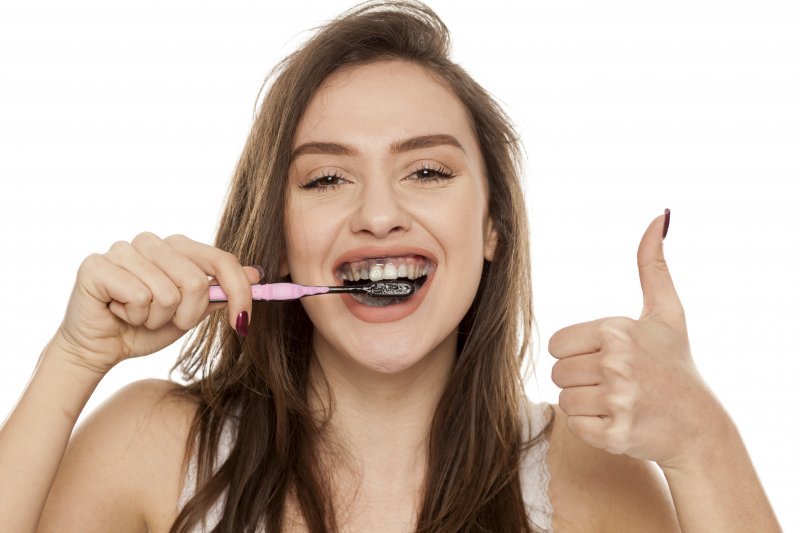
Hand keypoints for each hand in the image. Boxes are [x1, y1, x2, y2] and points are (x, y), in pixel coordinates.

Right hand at [52, 232, 261, 374]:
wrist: (100, 348)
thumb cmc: (145, 328)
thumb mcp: (191, 314)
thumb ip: (219, 294)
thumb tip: (256, 274)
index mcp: (178, 247)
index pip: (222, 260)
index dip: (239, 292)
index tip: (243, 322)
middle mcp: (152, 242)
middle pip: (196, 281)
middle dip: (188, 315)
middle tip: (167, 321)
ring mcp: (123, 249)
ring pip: (166, 293)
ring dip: (156, 319)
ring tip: (137, 316)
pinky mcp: (97, 265)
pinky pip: (138, 297)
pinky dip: (132, 316)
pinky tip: (117, 312)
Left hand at [549, 211, 725, 467]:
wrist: (699, 425)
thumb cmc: (675, 364)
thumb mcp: (667, 312)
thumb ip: (652, 266)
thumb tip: (659, 216)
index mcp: (617, 330)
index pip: (556, 343)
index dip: (575, 352)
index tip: (604, 358)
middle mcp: (617, 363)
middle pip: (556, 372)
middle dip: (580, 378)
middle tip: (614, 382)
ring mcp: (617, 400)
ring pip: (564, 399)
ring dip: (585, 403)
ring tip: (618, 400)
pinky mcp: (615, 433)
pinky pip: (574, 425)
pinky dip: (591, 427)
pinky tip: (618, 420)